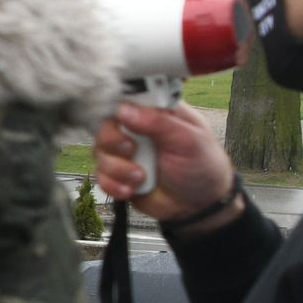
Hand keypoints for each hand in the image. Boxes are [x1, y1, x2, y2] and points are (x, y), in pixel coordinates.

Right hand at [91, 100, 234, 224]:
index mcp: (156, 112)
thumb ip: (159, 123)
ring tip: (139, 177)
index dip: (118, 105)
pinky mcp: (118, 175)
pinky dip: (113, 184)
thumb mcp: (189, 140)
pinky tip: (131, 189)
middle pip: (105, 124)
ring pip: (99, 151)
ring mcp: (125, 152)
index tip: (120, 117)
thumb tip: (124, 110)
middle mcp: (137, 129)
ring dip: (117, 168)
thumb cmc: (202, 166)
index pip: (128, 97)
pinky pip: (100, 175)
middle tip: (130, 150)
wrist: (199, 206)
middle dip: (112, 140)